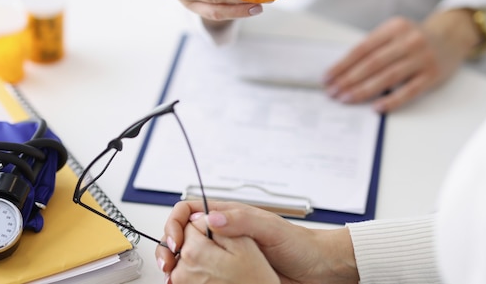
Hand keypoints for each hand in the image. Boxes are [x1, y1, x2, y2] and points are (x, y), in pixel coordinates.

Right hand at [155, 201, 358, 283]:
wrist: (316, 270)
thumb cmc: (298, 244)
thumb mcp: (270, 227)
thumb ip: (241, 220)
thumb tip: (211, 218)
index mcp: (229, 216)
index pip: (190, 210)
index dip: (177, 222)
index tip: (176, 239)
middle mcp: (224, 233)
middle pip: (184, 232)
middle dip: (170, 244)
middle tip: (169, 261)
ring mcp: (226, 253)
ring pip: (190, 253)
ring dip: (177, 262)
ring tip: (173, 275)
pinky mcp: (229, 272)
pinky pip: (203, 272)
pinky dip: (190, 277)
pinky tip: (187, 283)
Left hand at [323, 10, 479, 112]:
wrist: (451, 37)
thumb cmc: (414, 39)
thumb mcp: (394, 33)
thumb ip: (374, 48)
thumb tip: (343, 72)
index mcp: (394, 27)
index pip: (362, 49)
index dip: (342, 64)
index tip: (327, 78)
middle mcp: (408, 40)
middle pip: (372, 63)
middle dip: (348, 79)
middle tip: (333, 92)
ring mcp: (422, 57)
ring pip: (388, 77)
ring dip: (363, 90)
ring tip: (346, 99)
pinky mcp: (432, 75)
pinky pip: (409, 90)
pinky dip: (391, 100)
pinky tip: (376, 108)